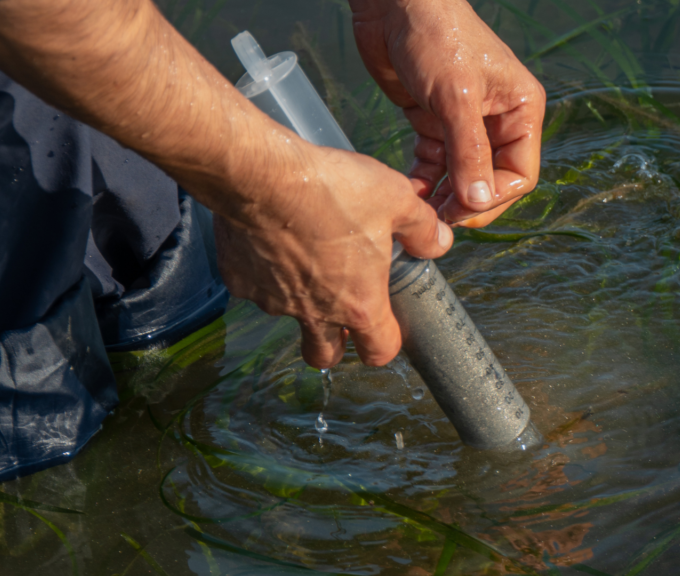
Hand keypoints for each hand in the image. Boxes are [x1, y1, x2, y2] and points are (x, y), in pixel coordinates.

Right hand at [215, 142, 452, 367]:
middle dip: (336, 343)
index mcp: (358, 304)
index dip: (386, 343)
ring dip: (300, 299)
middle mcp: (314, 313)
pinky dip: (265, 272)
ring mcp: (274, 301)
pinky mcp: (240, 281)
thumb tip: (438, 242)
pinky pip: (255, 286)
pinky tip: (273, 239)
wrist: (262, 175)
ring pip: (289, 316)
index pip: (379, 352)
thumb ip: (422, 228)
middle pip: (324, 355)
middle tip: (342, 309)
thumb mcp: (396, 199)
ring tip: (307, 256)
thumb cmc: (333, 190)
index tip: (386, 325)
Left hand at [350, 0, 544, 226]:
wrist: (393, 6)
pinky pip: (436, 163)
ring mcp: (464, 122)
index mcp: (520, 110)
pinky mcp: (434, 122)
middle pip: (491, 180)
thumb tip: (479, 201)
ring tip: (423, 211)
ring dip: (444, 196)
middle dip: (468, 201)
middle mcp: (497, 119)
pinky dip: (425, 179)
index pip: (519, 173)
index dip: (493, 198)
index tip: (463, 211)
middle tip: (440, 220)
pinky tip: (410, 189)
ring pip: (461, 175)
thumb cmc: (435, 36)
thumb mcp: (456, 97)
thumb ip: (469, 152)